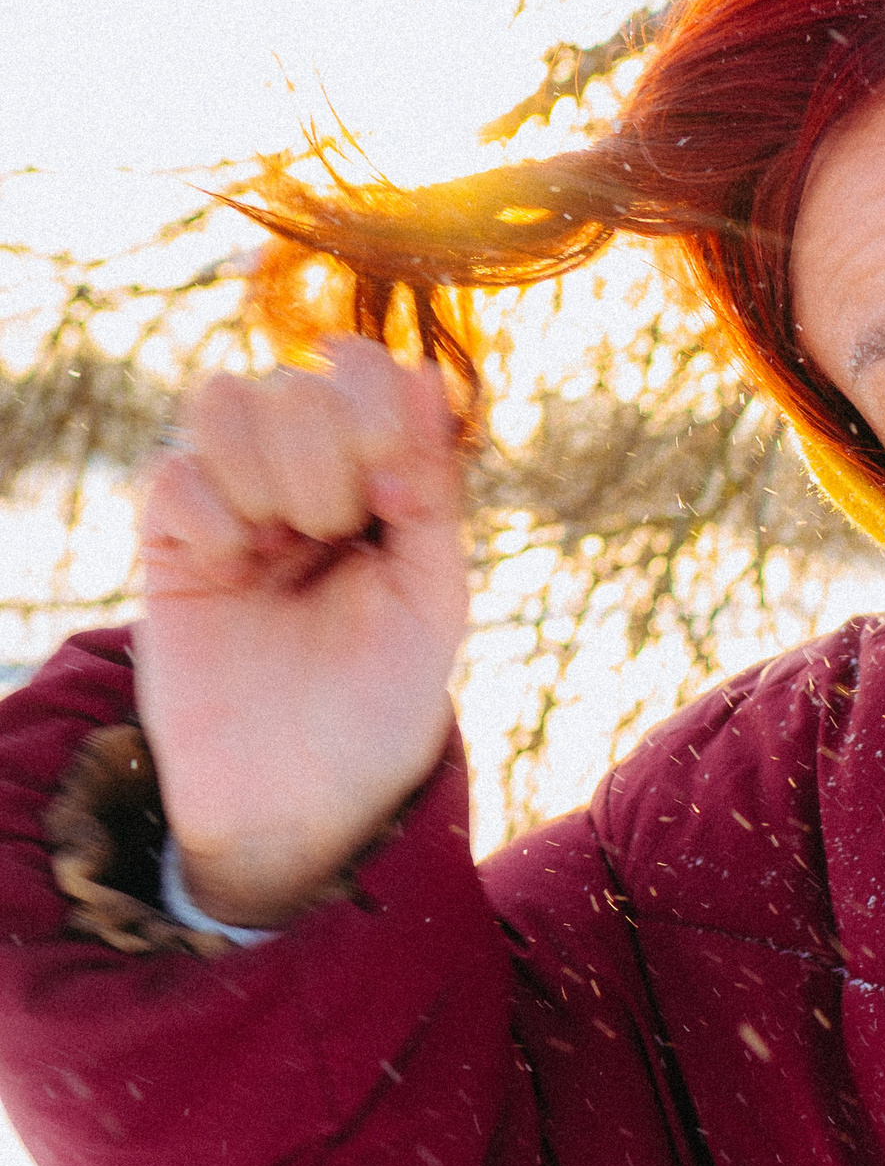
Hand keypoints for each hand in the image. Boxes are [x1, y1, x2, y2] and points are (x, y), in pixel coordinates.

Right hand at [134, 340, 469, 927]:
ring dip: (265, 470)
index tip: (395, 486)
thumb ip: (432, 490)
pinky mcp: (171, 542)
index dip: (374, 396)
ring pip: (223, 400)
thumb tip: (426, 373)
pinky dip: (212, 515)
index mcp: (383, 480)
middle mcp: (308, 476)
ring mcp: (236, 502)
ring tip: (285, 546)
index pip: (365, 372)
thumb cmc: (383, 699)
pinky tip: (232, 569)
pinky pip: (172, 472)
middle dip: (327, 456)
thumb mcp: (433, 597)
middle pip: (296, 382)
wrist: (303, 793)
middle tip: (336, 536)